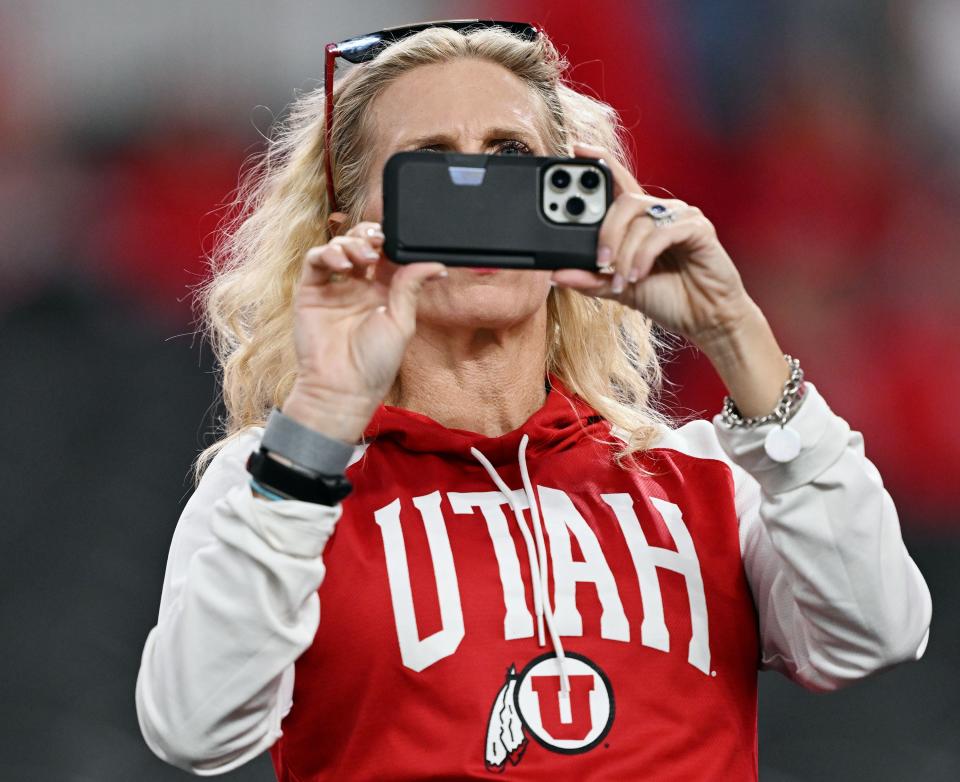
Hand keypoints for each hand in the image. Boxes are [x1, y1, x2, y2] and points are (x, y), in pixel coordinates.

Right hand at [283, 221, 446, 439]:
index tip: (396, 239)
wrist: (342, 388)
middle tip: (378, 242)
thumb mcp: (401, 322)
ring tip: (363, 259)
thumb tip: (436, 264)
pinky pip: (315, 260)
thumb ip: (411, 287)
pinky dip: (328, 253)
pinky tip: (343, 264)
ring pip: (339, 247)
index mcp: (383, 293)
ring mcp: (334, 288)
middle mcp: (358, 287)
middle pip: (361, 245)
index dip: (390, 242)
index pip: (386, 255)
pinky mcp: (310, 292)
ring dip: (352, 244)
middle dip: (370, 236)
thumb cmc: (375, 363)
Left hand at [550, 143, 755, 349]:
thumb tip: (557, 273)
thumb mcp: (618, 288)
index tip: (576, 148)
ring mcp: (681, 217)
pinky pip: (663, 233)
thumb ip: (590, 279)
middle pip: (624, 201)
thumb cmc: (666, 298)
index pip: (617, 182)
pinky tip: (639, 275)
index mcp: (640, 220)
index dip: (599, 161)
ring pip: (640, 220)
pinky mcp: (698, 229)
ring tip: (621, 279)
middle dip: (605, 232)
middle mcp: (660, 212)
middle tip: (599, 261)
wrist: (704, 318)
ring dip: (625, 253)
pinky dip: (644, 255)